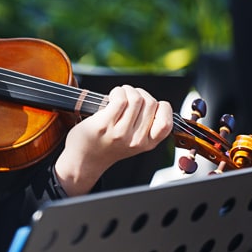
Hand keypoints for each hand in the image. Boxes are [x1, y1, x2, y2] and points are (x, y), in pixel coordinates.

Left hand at [54, 85, 172, 195]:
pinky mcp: (104, 124)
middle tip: (129, 95)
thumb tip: (152, 102)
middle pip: (151, 104)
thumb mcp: (134, 143)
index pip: (166, 123)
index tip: (149, 103)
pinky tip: (112, 96)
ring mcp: (120, 133)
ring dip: (127, 90)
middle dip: (140, 93)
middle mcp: (136, 140)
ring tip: (120, 94)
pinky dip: (118, 91)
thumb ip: (146, 128)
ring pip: (136, 98)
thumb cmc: (108, 146)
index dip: (162, 107)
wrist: (84, 160)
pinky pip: (120, 99)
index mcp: (147, 144)